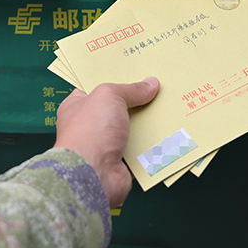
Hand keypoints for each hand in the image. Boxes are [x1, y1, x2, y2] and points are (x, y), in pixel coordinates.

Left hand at [53, 77, 159, 207]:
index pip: (96, 88)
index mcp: (77, 106)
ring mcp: (105, 145)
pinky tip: (169, 131)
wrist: (93, 175)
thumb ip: (130, 89)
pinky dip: (153, 143)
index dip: (114, 79)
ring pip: (132, 128)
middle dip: (136, 100)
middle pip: (118, 108)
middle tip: (157, 88)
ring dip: (148, 122)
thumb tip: (150, 84)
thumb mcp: (109, 96)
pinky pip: (141, 148)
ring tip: (168, 106)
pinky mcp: (121, 161)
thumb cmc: (90, 132)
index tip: (134, 72)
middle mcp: (90, 125)